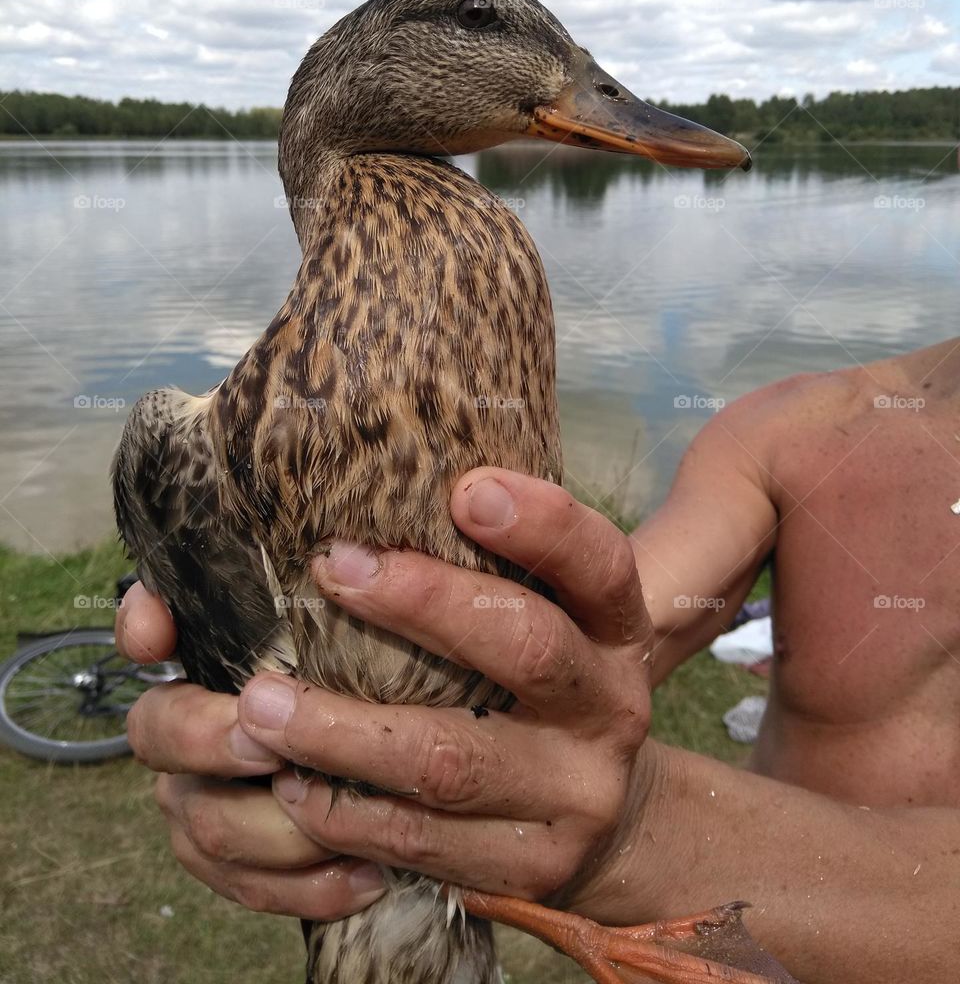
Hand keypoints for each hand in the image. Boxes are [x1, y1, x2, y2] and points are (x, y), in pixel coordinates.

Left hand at [118, 469, 653, 921]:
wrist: (602, 814)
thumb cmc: (537, 683)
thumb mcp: (549, 618)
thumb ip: (493, 568)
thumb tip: (374, 488)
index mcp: (616, 627)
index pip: (598, 562)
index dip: (541, 524)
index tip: (465, 489)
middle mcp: (610, 704)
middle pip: (525, 645)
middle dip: (421, 603)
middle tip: (330, 569)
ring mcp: (578, 793)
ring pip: (451, 758)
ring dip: (343, 730)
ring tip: (260, 704)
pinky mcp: (534, 866)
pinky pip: (425, 840)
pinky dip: (346, 810)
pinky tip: (290, 784)